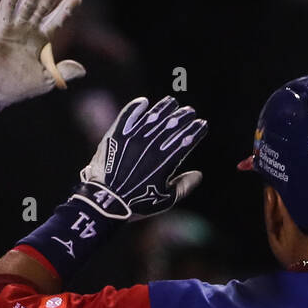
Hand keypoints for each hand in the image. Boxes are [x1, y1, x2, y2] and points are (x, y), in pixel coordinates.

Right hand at [0, 0, 84, 126]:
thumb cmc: (19, 88)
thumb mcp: (47, 80)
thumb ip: (64, 72)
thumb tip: (83, 69)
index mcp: (41, 43)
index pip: (56, 20)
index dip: (66, 8)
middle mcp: (29, 31)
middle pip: (44, 5)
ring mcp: (15, 28)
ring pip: (27, 3)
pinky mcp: (0, 29)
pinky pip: (5, 9)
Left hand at [73, 96, 206, 220]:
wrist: (105, 202)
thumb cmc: (137, 204)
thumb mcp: (165, 200)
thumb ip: (183, 186)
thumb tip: (199, 175)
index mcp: (166, 161)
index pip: (187, 139)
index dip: (196, 130)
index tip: (201, 124)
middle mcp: (151, 146)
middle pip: (173, 124)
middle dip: (184, 116)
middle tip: (189, 111)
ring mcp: (133, 139)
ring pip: (153, 116)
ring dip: (164, 107)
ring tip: (171, 102)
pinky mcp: (116, 135)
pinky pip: (127, 116)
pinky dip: (135, 107)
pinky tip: (143, 102)